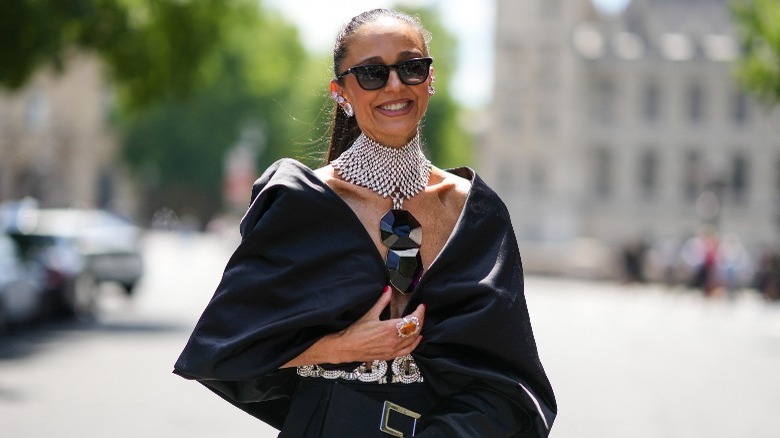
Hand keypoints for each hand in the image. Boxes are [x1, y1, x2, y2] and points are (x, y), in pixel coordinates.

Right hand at [280, 285, 424, 367]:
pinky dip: (414, 344)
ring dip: (418, 331)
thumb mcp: (370, 314)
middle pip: (415, 330)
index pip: (413, 320)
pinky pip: (407, 351)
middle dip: (420, 320)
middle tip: (420, 312)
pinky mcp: (390, 356)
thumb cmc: (355, 332)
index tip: (421, 306)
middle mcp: (394, 341)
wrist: (346, 347)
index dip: (419, 312)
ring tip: (419, 323)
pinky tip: (417, 339)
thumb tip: (388, 290)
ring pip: (413, 341)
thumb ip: (382, 301)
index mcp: (390, 329)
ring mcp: (393, 350)